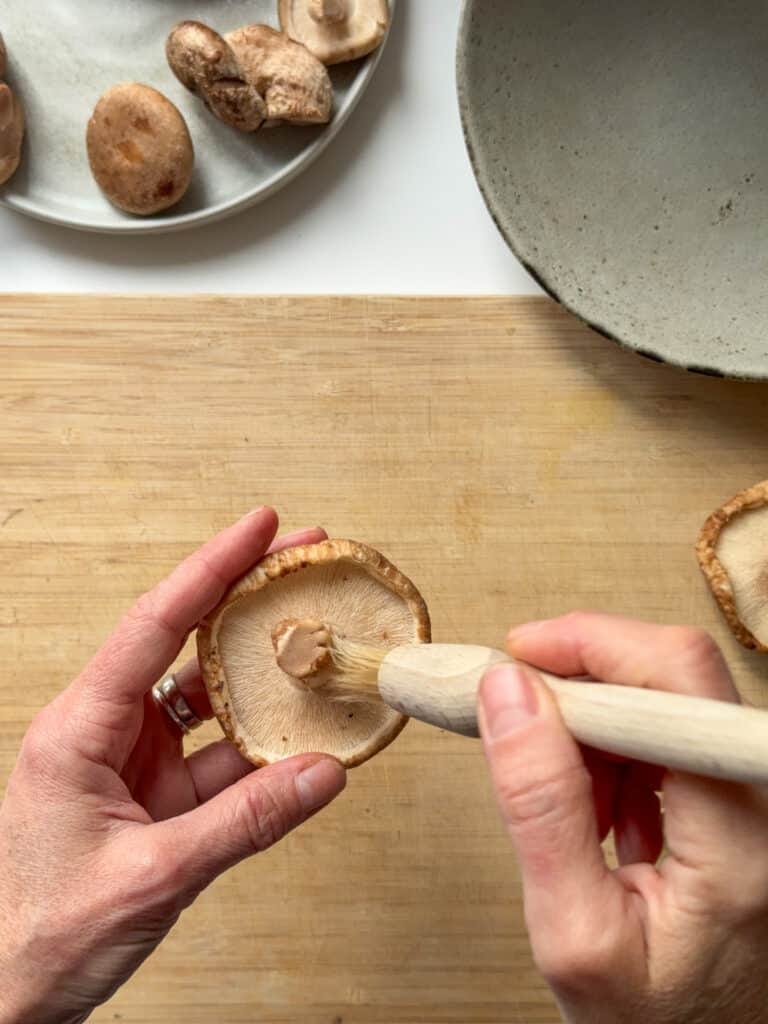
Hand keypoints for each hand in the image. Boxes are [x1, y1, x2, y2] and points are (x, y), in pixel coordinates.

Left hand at [0, 508, 346, 1023]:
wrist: (7, 998)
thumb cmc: (40, 935)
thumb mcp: (151, 876)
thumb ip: (244, 822)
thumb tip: (322, 772)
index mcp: (81, 728)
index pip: (154, 624)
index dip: (211, 568)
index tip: (259, 527)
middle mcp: (107, 729)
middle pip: (185, 641)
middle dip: (244, 595)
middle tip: (302, 558)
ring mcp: (134, 761)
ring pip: (209, 698)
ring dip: (262, 672)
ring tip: (316, 637)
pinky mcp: (156, 795)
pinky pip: (221, 756)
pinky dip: (264, 747)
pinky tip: (305, 736)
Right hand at [478, 613, 767, 1023]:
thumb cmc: (655, 1019)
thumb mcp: (573, 932)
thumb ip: (540, 808)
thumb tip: (507, 693)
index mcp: (741, 835)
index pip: (677, 679)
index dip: (591, 645)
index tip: (516, 658)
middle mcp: (764, 795)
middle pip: (675, 671)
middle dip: (582, 678)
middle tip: (516, 708)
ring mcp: (754, 789)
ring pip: (665, 692)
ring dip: (593, 722)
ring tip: (568, 799)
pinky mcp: (736, 789)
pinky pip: (667, 729)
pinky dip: (614, 749)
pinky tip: (601, 809)